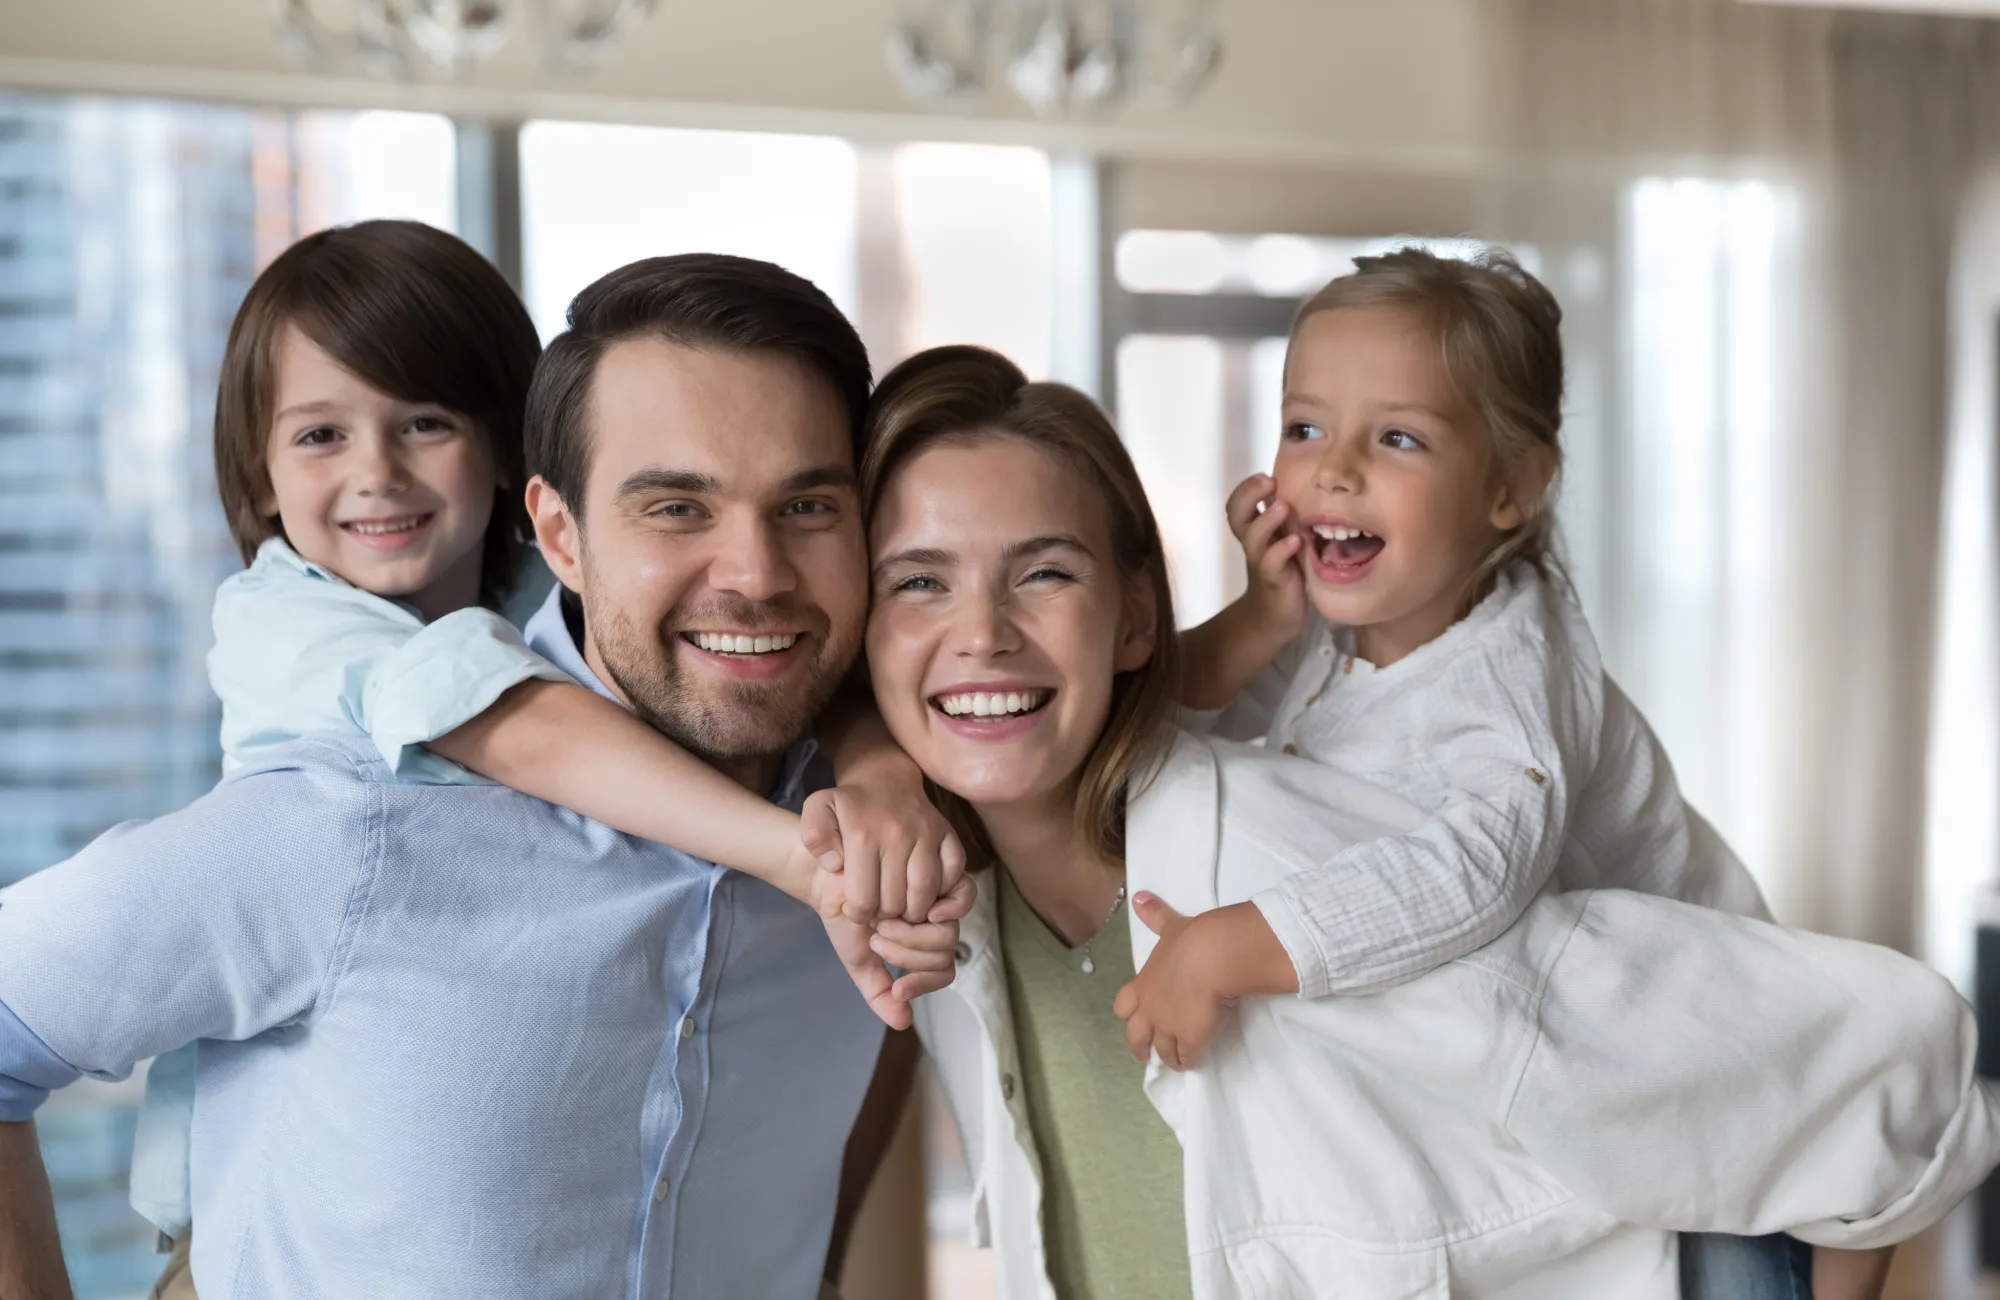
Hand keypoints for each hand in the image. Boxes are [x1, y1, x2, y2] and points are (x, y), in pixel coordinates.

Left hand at [800, 766, 967, 926]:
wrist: (885, 778)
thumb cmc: (849, 803)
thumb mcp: (818, 810)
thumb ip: (815, 837)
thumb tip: (834, 865)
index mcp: (863, 836)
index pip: (864, 898)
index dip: (859, 914)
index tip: (856, 911)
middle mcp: (898, 836)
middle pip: (896, 900)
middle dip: (886, 917)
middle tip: (879, 914)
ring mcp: (927, 834)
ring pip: (926, 891)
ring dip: (914, 911)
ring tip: (901, 911)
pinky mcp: (948, 834)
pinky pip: (955, 872)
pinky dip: (944, 889)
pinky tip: (926, 893)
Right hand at [821, 884, 973, 1029]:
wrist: (829, 880)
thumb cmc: (847, 918)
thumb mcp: (860, 962)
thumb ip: (879, 993)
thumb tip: (904, 1023)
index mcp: (923, 943)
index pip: (942, 972)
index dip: (923, 985)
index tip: (897, 990)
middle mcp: (936, 922)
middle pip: (945, 955)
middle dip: (908, 956)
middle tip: (877, 940)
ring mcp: (940, 898)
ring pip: (948, 935)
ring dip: (911, 937)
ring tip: (880, 923)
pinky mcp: (941, 873)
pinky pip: (961, 898)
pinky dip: (940, 909)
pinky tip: (911, 909)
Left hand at [1112, 892, 1235, 1070]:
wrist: (1212, 956)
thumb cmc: (1190, 940)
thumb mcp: (1169, 926)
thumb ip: (1154, 916)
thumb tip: (1139, 896)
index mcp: (1143, 984)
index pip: (1124, 1006)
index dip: (1128, 1014)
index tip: (1133, 1019)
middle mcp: (1151, 1009)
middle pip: (1136, 1035)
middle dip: (1139, 1046)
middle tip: (1145, 1055)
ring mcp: (1168, 1026)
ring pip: (1162, 1049)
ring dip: (1168, 1056)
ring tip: (1175, 1062)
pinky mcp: (1191, 1038)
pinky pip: (1187, 1056)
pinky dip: (1190, 1061)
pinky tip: (1194, 1062)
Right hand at [1225, 473, 1306, 644]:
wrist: (1276, 616)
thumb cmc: (1284, 571)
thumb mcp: (1283, 539)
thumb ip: (1286, 518)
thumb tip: (1306, 483)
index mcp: (1254, 530)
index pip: (1237, 504)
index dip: (1246, 488)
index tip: (1265, 475)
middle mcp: (1254, 543)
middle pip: (1236, 516)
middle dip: (1249, 495)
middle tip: (1269, 482)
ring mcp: (1261, 562)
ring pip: (1253, 539)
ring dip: (1266, 520)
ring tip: (1282, 507)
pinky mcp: (1275, 580)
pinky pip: (1272, 564)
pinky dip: (1281, 551)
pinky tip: (1295, 541)